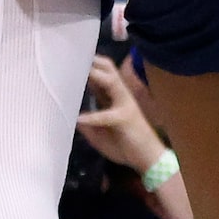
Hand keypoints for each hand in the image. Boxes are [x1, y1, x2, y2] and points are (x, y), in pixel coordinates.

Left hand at [75, 54, 168, 177]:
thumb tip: (71, 116)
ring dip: (95, 76)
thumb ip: (87, 125)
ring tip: (77, 73)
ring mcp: (125, 105)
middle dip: (92, 61)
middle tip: (73, 58)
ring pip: (112, 82)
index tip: (69, 58)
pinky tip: (80, 120)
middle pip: (109, 68)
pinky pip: (107, 114)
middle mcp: (120, 96)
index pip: (101, 73)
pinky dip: (93, 117)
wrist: (149, 160)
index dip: (88, 65)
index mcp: (113, 97)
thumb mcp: (100, 136)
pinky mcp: (125, 118)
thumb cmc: (125, 147)